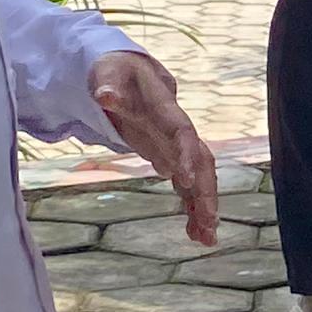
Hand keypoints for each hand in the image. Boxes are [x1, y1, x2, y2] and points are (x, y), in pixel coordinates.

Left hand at [90, 48, 218, 244]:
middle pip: (201, 160)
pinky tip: (196, 233)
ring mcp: (176, 145)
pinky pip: (187, 184)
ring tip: (207, 238)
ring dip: (204, 205)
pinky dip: (192, 207)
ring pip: (200, 177)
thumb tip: (103, 95)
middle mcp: (177, 130)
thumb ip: (108, 85)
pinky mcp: (171, 158)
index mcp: (164, 109)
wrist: (128, 73)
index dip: (187, 154)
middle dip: (206, 190)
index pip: (181, 131)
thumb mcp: (107, 74)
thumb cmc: (116, 72)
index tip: (187, 181)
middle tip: (209, 221)